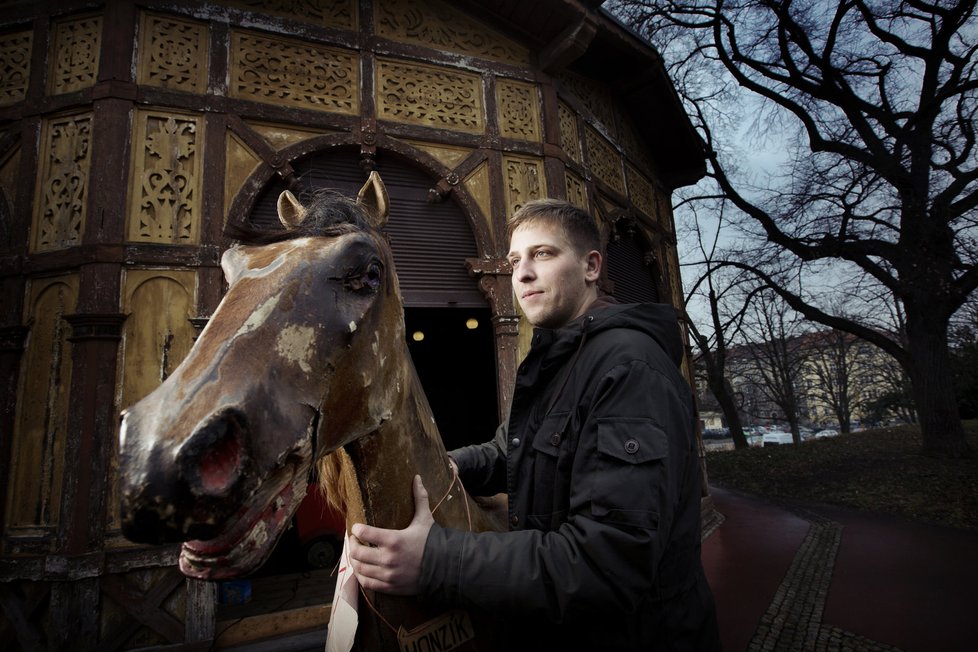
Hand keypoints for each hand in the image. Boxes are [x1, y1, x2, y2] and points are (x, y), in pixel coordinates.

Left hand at [348, 475, 433, 594]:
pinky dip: (362, 576)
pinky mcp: (390, 586)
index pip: (364, 533)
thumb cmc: (433, 541)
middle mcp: (388, 559)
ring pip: (360, 569)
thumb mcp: (425, 518)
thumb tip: (417, 477)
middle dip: (352, 545)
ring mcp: (388, 575)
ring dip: (355, 560)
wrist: (445, 567)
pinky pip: (368, 584)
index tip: (356, 527)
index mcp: (394, 540)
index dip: (356, 529)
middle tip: (355, 540)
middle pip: (357, 553)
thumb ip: (419, 498)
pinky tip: (363, 569)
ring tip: (357, 553)